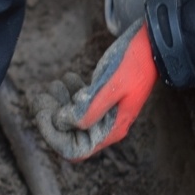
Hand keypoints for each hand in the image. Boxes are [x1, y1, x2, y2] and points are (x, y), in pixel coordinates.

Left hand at [34, 20, 157, 160]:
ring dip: (59, 105)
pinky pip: (80, 106)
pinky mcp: (103, 100)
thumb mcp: (112, 86)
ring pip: (73, 121)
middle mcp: (108, 126)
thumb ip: (89, 107)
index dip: (54, 136)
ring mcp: (105, 113)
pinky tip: (68, 78)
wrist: (152, 45)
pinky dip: (69, 96)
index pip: (75, 150)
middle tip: (42, 97)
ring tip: (56, 84)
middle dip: (53, 119)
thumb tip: (63, 123)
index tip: (43, 113)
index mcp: (112, 129)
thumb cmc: (135, 63)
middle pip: (71, 136)